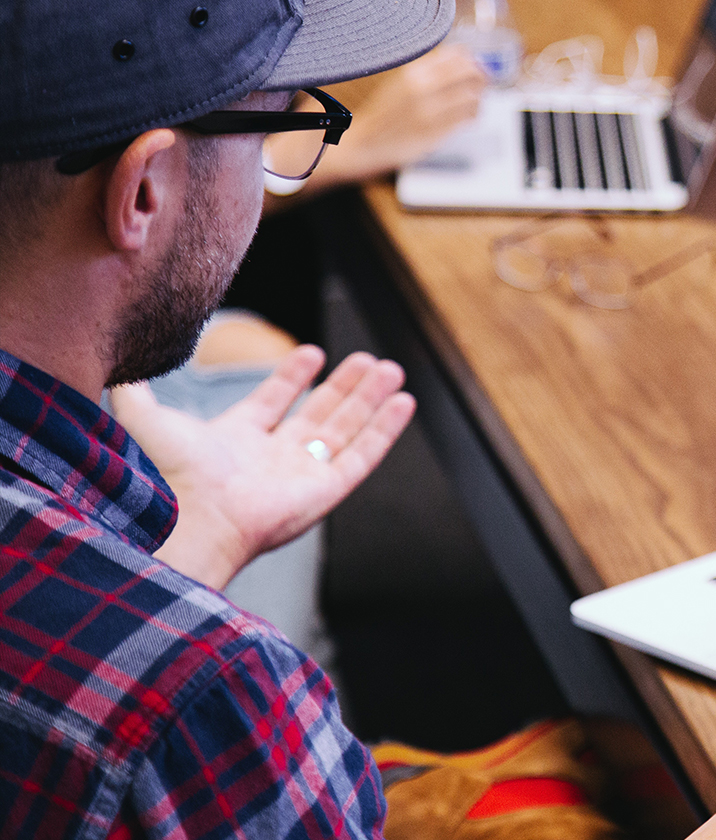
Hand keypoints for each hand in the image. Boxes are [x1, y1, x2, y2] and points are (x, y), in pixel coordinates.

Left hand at [110, 346, 415, 588]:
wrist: (187, 518)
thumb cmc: (164, 476)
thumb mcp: (146, 419)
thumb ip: (137, 391)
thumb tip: (121, 363)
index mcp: (234, 444)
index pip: (272, 405)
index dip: (292, 378)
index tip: (313, 354)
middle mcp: (271, 460)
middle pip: (318, 415)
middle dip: (344, 387)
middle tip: (367, 361)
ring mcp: (301, 476)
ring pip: (345, 431)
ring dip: (370, 400)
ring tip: (390, 369)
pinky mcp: (326, 492)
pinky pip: (363, 456)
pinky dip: (385, 429)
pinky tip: (402, 402)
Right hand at [266, 44, 488, 192]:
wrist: (365, 141)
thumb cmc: (385, 113)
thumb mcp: (402, 82)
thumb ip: (428, 71)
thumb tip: (462, 60)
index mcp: (412, 72)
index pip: (455, 56)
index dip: (471, 61)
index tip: (475, 66)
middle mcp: (422, 88)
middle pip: (468, 74)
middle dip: (481, 78)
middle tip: (483, 83)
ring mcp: (430, 111)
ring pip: (472, 97)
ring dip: (478, 99)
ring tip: (474, 103)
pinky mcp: (436, 132)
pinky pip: (467, 118)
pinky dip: (473, 115)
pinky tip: (469, 116)